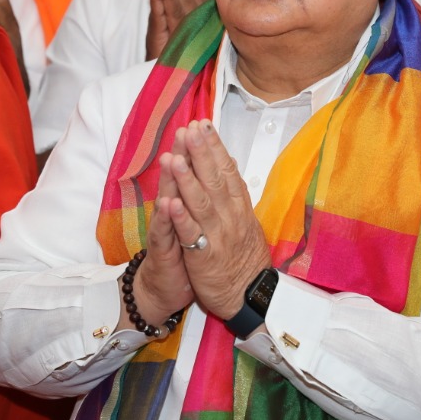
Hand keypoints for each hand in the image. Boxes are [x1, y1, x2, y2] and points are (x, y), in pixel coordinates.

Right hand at [120, 129, 196, 330]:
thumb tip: (211, 169)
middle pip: (178, 179)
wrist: (164, 289)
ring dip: (171, 180)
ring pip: (168, 200)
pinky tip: (167, 203)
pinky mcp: (161, 251)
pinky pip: (164, 233)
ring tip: (171, 158)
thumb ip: (200, 196)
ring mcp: (165, 229)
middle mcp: (173, 211)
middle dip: (183, 155)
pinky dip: (166, 219)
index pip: (193, 171)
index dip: (198, 149)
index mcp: (186, 203)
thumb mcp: (196, 222)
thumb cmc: (183, 253)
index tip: (203, 124)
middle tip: (186, 130)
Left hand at [162, 120, 270, 322]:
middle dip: (201, 153)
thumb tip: (230, 163)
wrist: (249, 295)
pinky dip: (181, 218)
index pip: (227, 171)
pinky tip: (171, 202)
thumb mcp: (246, 221)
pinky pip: (191, 235)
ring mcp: (217, 236)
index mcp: (239, 207)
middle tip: (190, 128)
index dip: (215, 147)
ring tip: (176, 157)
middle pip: (215, 180)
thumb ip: (235, 193)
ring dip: (188, 180)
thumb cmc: (244, 256)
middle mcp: (230, 217)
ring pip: (202, 203)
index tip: (203, 124)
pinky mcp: (204, 256)